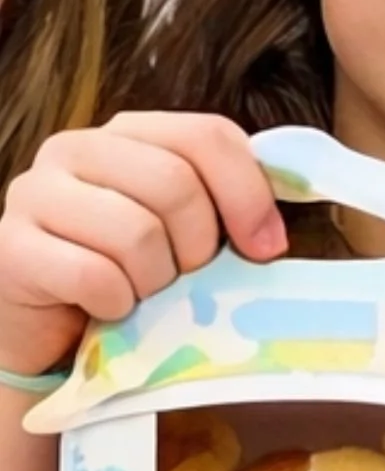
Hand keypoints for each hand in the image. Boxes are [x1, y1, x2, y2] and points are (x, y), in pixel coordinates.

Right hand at [0, 113, 284, 375]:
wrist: (50, 336)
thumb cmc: (131, 277)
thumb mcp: (187, 235)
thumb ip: (226, 209)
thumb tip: (273, 232)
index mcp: (128, 134)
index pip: (207, 135)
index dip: (249, 193)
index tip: (267, 247)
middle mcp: (75, 149)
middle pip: (175, 182)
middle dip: (199, 245)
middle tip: (187, 277)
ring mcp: (34, 193)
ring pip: (137, 232)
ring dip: (155, 280)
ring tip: (142, 292)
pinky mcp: (11, 247)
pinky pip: (94, 276)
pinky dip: (116, 303)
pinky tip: (107, 308)